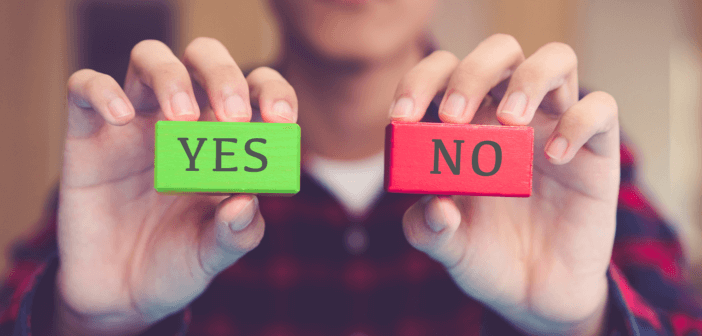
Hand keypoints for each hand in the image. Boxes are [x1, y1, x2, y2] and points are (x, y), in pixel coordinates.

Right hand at [55, 38, 297, 334]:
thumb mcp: (214, 255)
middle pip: (204, 58)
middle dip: (224, 75)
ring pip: (150, 58)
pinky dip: (103, 90)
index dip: (274, 92)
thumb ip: (237, 232)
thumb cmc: (177, 262)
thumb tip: (246, 202)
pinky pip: (86, 86)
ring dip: (171, 76)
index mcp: (224, 139)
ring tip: (181, 119)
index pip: (255, 89)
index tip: (281, 120)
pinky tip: (121, 118)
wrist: (120, 294)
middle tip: (233, 116)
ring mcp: (135, 124)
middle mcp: (182, 120)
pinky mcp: (88, 135)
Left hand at [390, 34, 618, 334]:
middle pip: (499, 51)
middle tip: (453, 117)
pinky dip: (578, 123)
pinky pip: (600, 109)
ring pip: (555, 59)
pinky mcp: (595, 151)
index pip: (444, 73)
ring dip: (529, 80)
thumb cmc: (487, 256)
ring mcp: (555, 127)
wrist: (536, 293)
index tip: (401, 117)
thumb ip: (429, 230)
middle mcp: (511, 115)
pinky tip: (555, 158)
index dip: (420, 82)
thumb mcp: (448, 248)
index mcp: (467, 125)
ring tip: (511, 122)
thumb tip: (436, 206)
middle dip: (472, 72)